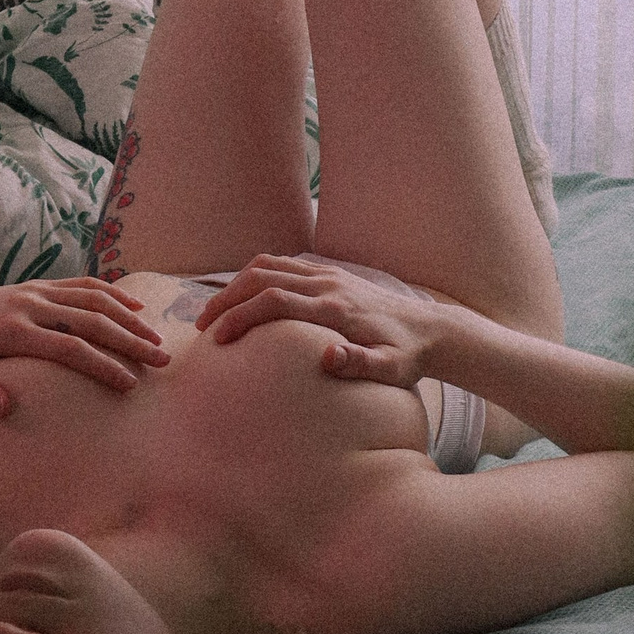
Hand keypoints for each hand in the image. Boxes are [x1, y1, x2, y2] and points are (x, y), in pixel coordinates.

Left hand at [0, 281, 168, 415]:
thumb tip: (5, 407)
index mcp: (10, 331)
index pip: (68, 347)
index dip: (102, 366)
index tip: (130, 386)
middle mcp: (27, 304)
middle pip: (90, 320)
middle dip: (129, 341)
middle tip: (162, 361)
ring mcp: (34, 291)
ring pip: (92, 297)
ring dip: (129, 317)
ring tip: (158, 339)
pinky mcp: (37, 286)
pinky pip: (81, 284)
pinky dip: (112, 292)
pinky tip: (137, 306)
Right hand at [194, 255, 440, 387]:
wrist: (432, 329)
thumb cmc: (407, 356)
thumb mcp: (390, 369)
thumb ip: (360, 364)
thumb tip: (327, 357)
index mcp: (335, 309)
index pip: (275, 302)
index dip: (240, 317)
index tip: (217, 338)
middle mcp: (328, 284)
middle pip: (262, 278)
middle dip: (226, 298)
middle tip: (201, 324)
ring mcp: (329, 275)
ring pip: (270, 265)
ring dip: (237, 284)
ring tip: (215, 310)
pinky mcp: (330, 273)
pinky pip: (284, 264)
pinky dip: (256, 275)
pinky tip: (245, 297)